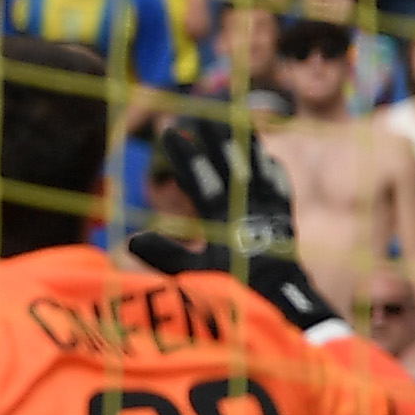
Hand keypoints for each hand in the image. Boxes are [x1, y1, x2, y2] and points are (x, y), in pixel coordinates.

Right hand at [145, 111, 337, 332]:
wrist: (285, 302)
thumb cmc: (235, 293)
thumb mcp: (195, 276)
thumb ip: (165, 256)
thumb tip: (130, 240)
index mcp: (226, 220)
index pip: (202, 178)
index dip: (185, 154)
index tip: (170, 130)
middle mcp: (251, 208)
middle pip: (232, 164)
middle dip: (216, 136)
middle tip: (201, 112)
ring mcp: (271, 211)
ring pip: (258, 169)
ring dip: (245, 143)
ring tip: (236, 120)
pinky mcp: (284, 220)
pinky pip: (279, 186)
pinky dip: (272, 170)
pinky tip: (267, 160)